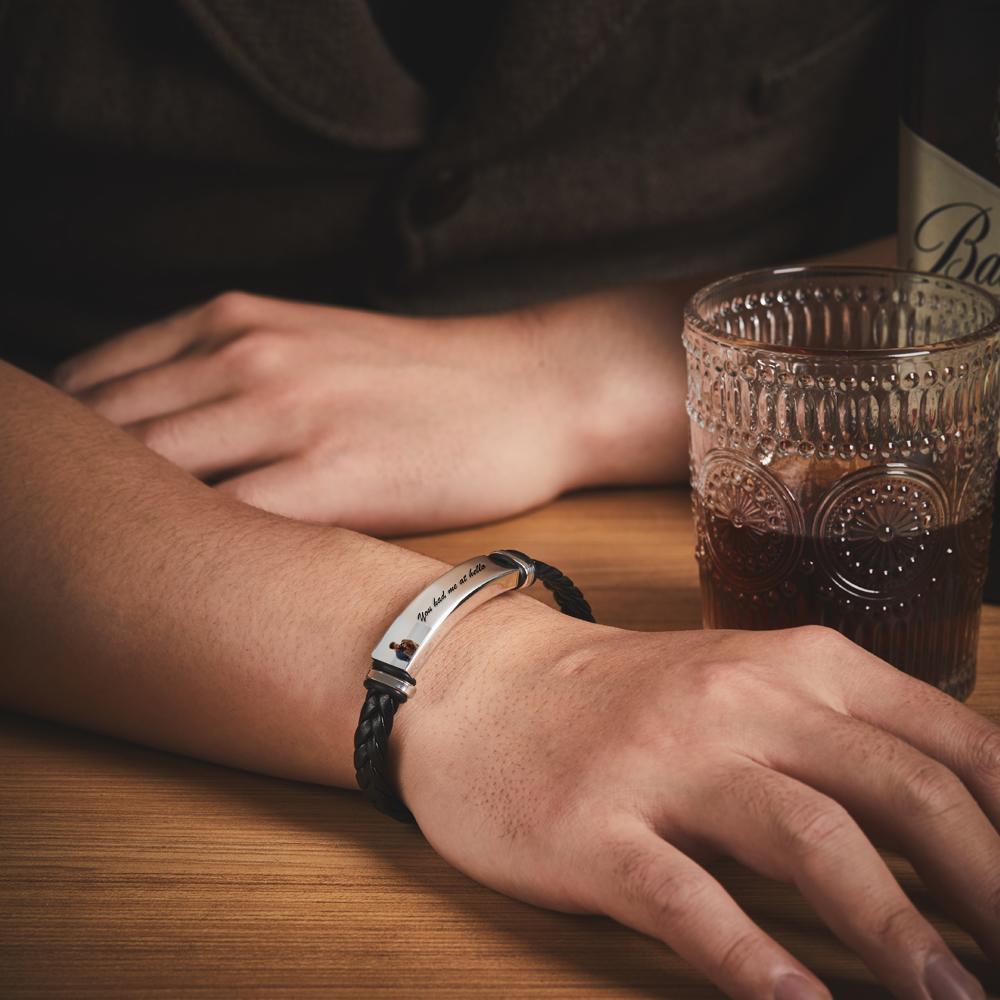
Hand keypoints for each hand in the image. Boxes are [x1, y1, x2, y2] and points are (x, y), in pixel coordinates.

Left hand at [52, 290, 688, 533]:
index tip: (53, 498)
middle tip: (62, 549)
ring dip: (117, 531)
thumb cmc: (422, 379)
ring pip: (147, 475)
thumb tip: (152, 439)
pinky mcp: (333, 475)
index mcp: (231, 320)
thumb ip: (223, 374)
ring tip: (104, 580)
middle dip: (68, 494)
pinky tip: (184, 587)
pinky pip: (222, 523)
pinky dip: (187, 556)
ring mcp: (286, 413)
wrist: (530, 386)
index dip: (55, 449)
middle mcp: (245, 355)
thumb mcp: (308, 341)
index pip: (88, 383)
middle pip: (101, 432)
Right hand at [397, 610, 998, 998]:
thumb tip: (967, 830)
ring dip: (897, 935)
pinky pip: (689, 900)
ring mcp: (667, 764)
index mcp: (795, 665)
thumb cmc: (630, 699)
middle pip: (903, 792)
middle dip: (993, 891)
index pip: (951, 742)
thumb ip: (846, 737)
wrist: (485, 683)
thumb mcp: (748, 684)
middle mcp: (742, 704)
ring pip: (811, 840)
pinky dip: (754, 962)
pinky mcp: (598, 827)